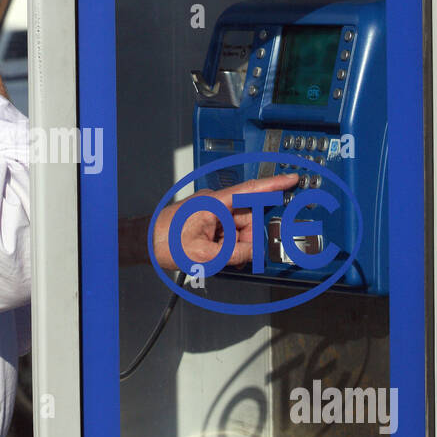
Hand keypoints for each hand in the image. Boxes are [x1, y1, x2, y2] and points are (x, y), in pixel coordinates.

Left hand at [151, 173, 298, 273]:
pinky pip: (228, 233)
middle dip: (247, 239)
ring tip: (219, 258)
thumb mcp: (204, 254)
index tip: (292, 179)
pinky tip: (217, 256)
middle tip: (236, 256)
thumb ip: (233, 254)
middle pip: (247, 219)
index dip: (274, 184)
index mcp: (215, 203)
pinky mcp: (208, 220)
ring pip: (238, 229)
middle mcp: (215, 204)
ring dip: (235, 246)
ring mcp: (211, 212)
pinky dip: (227, 246)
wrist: (144, 243)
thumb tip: (254, 253)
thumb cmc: (164, 241)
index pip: (251, 190)